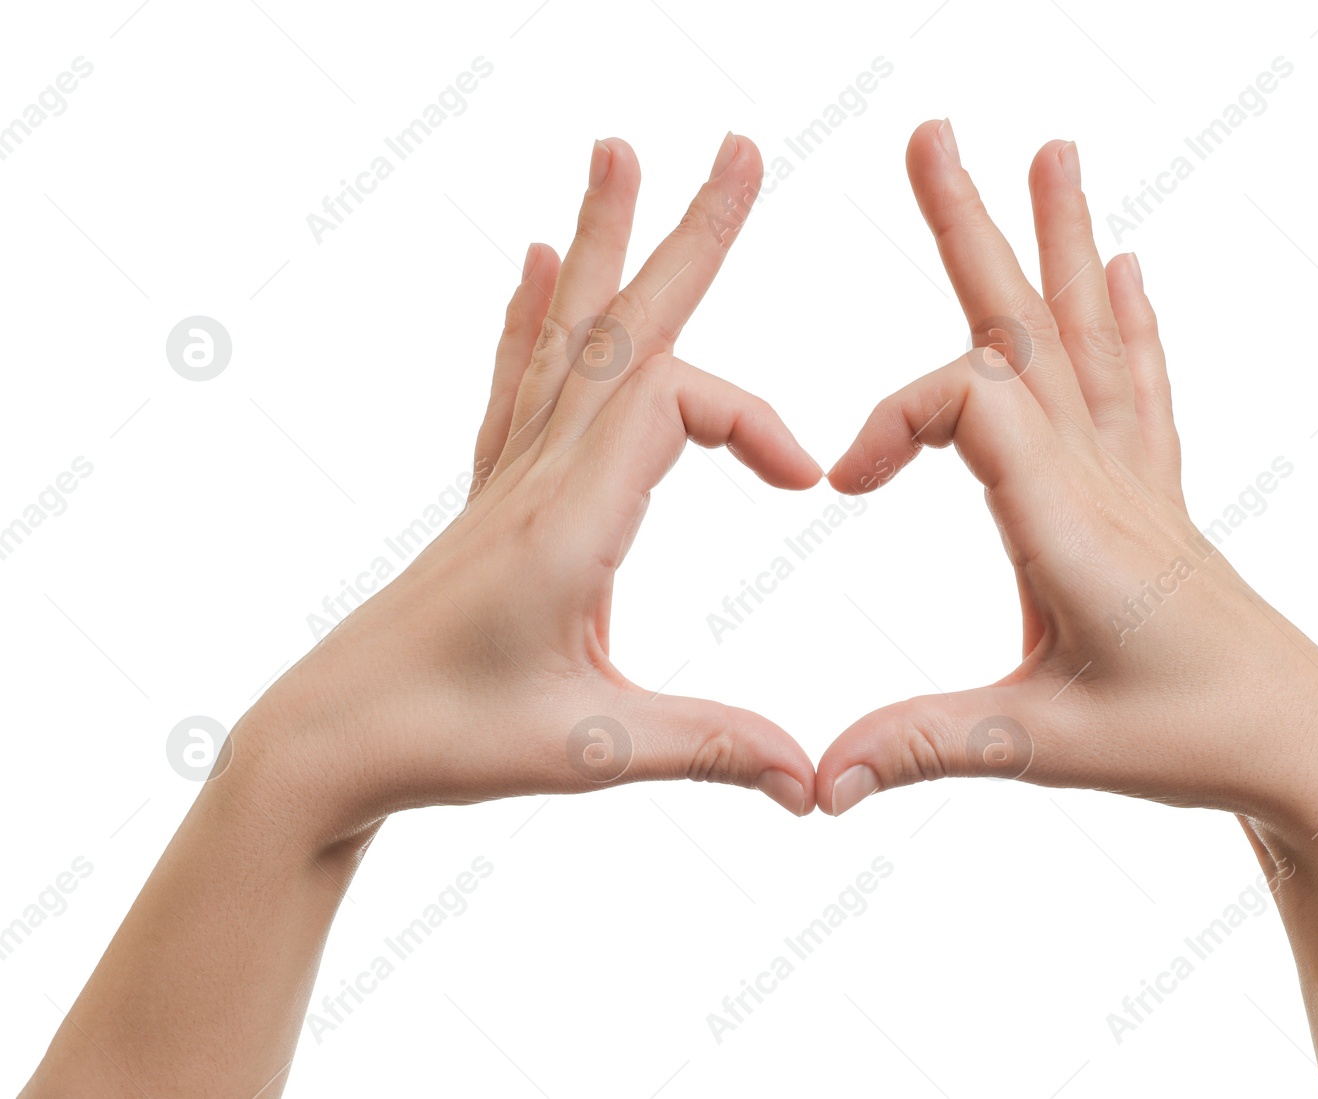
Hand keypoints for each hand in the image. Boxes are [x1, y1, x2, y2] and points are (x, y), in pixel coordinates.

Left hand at [243, 133, 821, 843]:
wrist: (327, 741)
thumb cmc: (445, 741)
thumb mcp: (592, 749)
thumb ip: (710, 747)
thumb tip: (813, 781)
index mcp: (568, 522)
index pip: (674, 405)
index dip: (754, 420)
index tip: (806, 479)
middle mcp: (537, 478)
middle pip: (624, 331)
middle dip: (689, 239)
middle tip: (735, 149)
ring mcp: (507, 479)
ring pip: (567, 336)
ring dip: (604, 241)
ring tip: (617, 153)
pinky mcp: (491, 498)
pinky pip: (516, 380)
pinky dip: (534, 312)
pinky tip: (541, 261)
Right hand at [817, 120, 1317, 831]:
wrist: (1306, 743)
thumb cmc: (1190, 738)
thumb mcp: (1045, 746)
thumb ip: (926, 744)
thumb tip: (818, 782)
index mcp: (1071, 522)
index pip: (972, 403)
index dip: (893, 419)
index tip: (843, 484)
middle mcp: (1104, 478)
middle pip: (1027, 329)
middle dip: (970, 229)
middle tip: (932, 135)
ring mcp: (1135, 478)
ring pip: (1087, 336)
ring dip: (1058, 241)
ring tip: (1052, 152)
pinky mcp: (1153, 496)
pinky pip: (1139, 384)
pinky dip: (1129, 318)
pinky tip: (1129, 266)